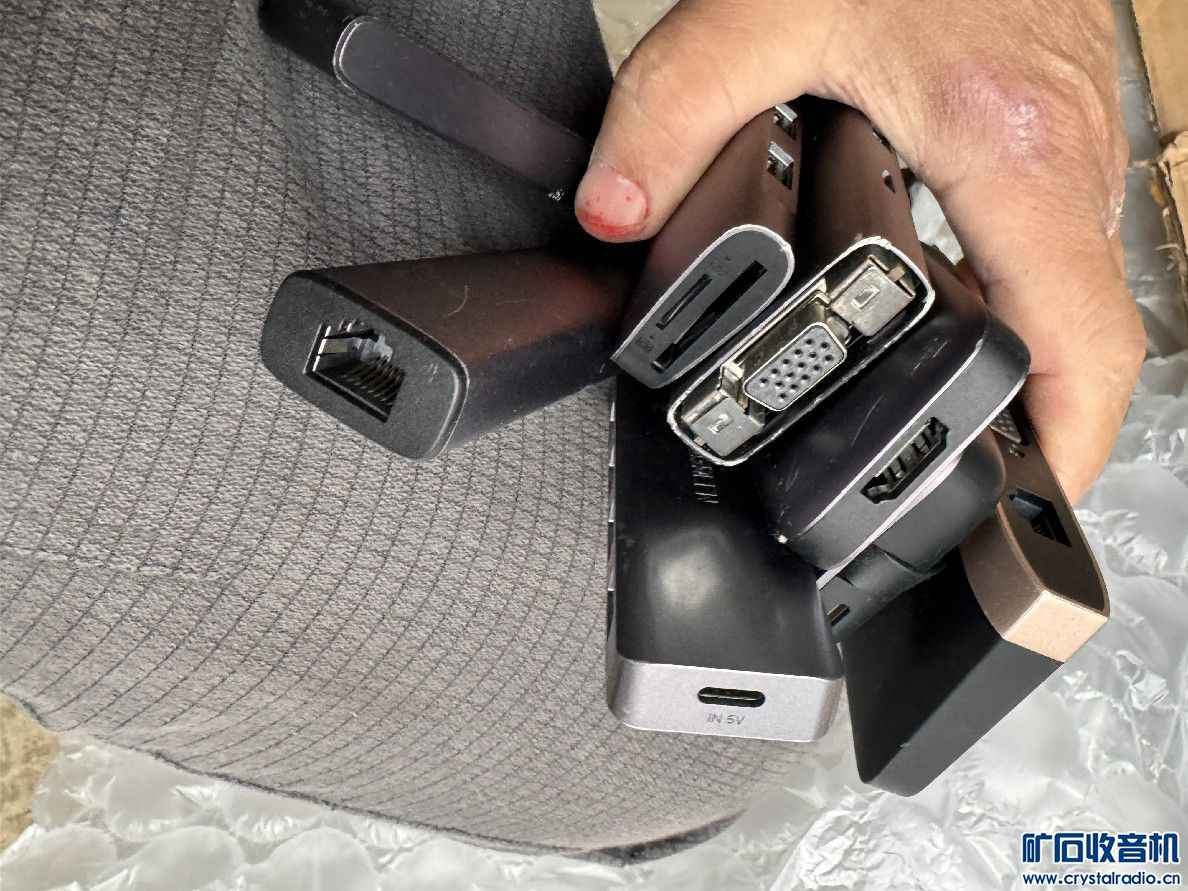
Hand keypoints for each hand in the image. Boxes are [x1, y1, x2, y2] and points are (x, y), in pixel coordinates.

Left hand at [575, 0, 1144, 500]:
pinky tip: (955, 325)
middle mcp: (1061, 162)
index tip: (1025, 511)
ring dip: (1028, 377)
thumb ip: (678, 106)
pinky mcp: (1039, 136)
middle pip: (1081, 342)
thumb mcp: (770, 0)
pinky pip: (1049, 253)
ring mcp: (1063, 150)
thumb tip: (616, 210)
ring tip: (955, 439)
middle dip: (1035, 434)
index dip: (1066, 446)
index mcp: (1011, 154)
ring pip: (1072, 301)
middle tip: (966, 501)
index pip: (1083, 342)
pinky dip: (1016, 310)